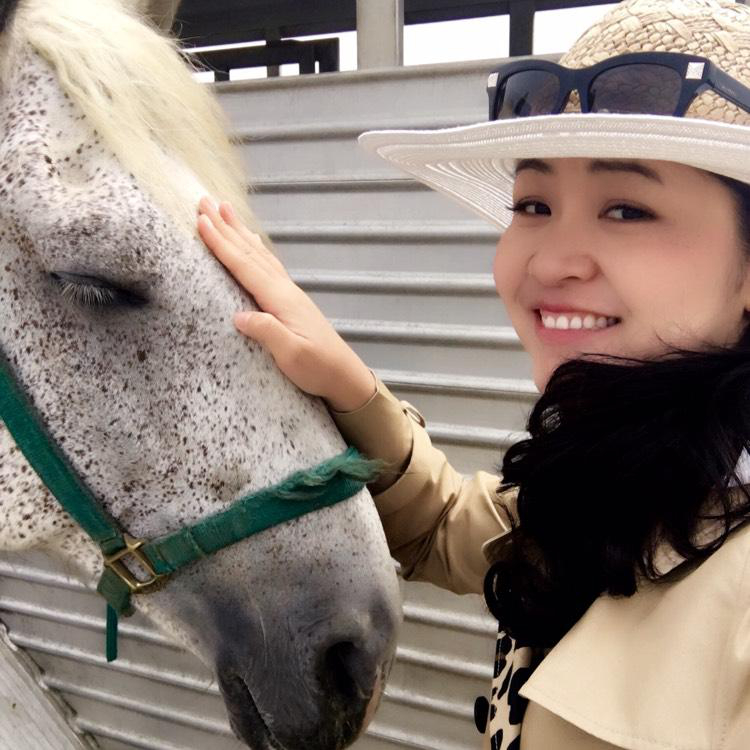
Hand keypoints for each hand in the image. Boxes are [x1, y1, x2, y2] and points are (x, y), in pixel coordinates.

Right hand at [196, 197, 376, 411]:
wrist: (344, 375)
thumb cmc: (318, 368)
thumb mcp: (292, 354)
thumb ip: (268, 333)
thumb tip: (238, 316)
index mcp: (281, 299)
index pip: (245, 266)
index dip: (222, 244)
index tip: (201, 220)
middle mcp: (285, 290)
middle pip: (251, 252)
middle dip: (226, 226)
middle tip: (205, 201)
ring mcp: (289, 294)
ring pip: (260, 254)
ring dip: (240, 232)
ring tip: (225, 210)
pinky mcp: (291, 301)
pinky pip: (268, 265)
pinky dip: (255, 249)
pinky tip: (252, 244)